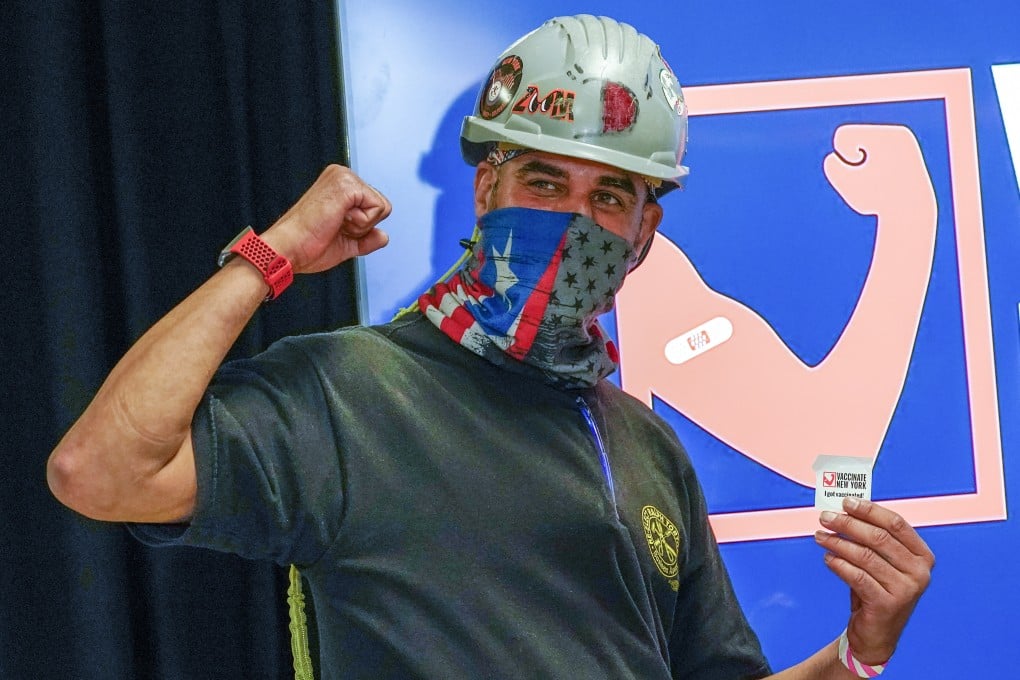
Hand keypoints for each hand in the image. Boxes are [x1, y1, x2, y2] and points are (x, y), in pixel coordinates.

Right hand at [263, 164, 391, 273]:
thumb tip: (384, 236)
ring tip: (334, 224)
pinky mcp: (347, 184)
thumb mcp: (345, 244)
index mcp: (339, 185)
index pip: (374, 206)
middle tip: (334, 227)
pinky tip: (337, 221)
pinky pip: (377, 208)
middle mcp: (342, 176)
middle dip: (364, 226)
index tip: (334, 228)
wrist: (288, 249)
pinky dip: (361, 223)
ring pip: (381, 207)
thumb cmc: (306, 246)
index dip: (361, 227)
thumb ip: (366, 238)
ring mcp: (344, 177)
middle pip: (382, 206)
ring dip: (361, 225)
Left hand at [814, 497, 934, 665]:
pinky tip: (828, 558)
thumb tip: (843, 510)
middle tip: (826, 517)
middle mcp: (919, 572)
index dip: (869, 510)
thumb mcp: (880, 563)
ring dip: (838, 542)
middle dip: (848, 523)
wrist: (877, 634)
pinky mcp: (887, 604)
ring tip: (821, 537)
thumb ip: (870, 539)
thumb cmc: (876, 590)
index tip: (846, 502)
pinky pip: (857, 576)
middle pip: (879, 537)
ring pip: (865, 556)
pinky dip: (839, 564)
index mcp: (922, 556)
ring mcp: (906, 590)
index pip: (896, 524)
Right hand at [823, 124, 935, 219]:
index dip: (843, 156)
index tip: (860, 171)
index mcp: (883, 138)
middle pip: (856, 135)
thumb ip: (831, 167)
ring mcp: (905, 138)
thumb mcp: (847, 185)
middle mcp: (897, 133)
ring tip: (878, 177)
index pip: (844, 134)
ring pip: (868, 141)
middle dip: (855, 157)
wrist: (914, 210)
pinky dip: (875, 160)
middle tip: (871, 177)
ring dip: (864, 159)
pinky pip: (879, 146)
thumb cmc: (877, 200)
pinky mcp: (908, 146)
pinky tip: (886, 175)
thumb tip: (835, 156)